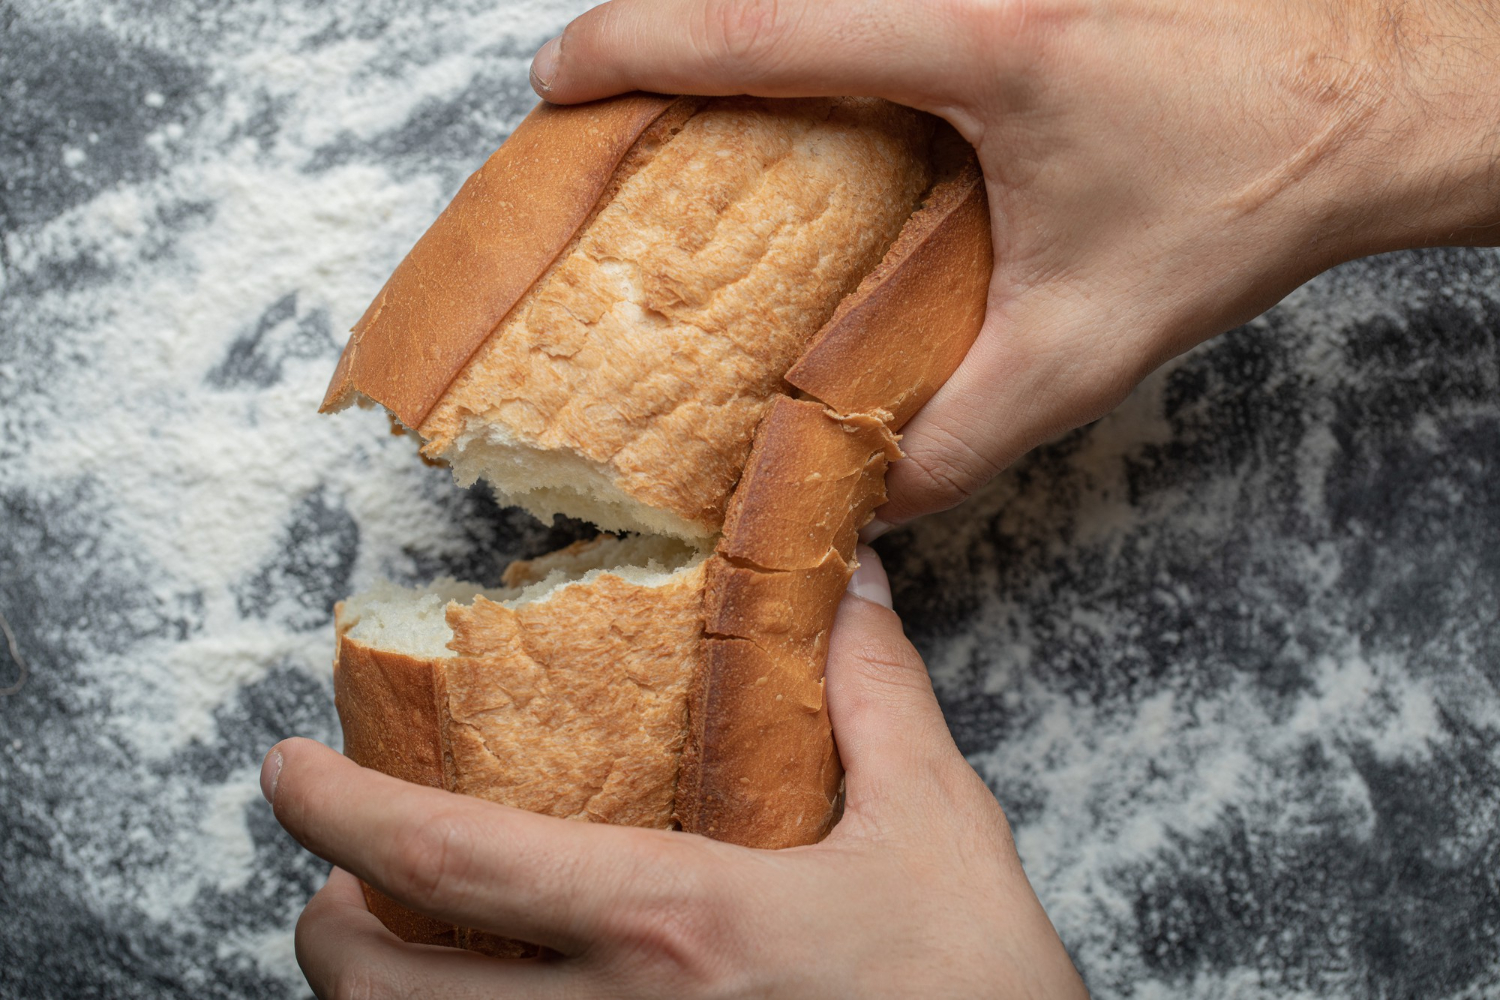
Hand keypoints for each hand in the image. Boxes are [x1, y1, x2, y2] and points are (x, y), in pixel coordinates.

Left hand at [264, 549, 1087, 998]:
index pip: (455, 860)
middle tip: (341, 873)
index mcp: (677, 926)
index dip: (341, 808)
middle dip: (326, 925)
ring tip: (396, 940)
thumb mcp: (940, 831)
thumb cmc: (979, 998)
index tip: (284, 770)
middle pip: (381, 992)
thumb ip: (876, 696)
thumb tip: (849, 583)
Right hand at [529, 0, 1499, 528]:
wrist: (1381, 103)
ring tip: (699, 93)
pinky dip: (833, 24)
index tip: (558, 75)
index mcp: (976, 41)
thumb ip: (961, 431)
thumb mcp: (1090, 338)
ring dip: (757, 22)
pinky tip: (825, 83)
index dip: (638, 43)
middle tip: (614, 94)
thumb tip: (866, 489)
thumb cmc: (1251, 191)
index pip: (763, 24)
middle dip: (674, 25)